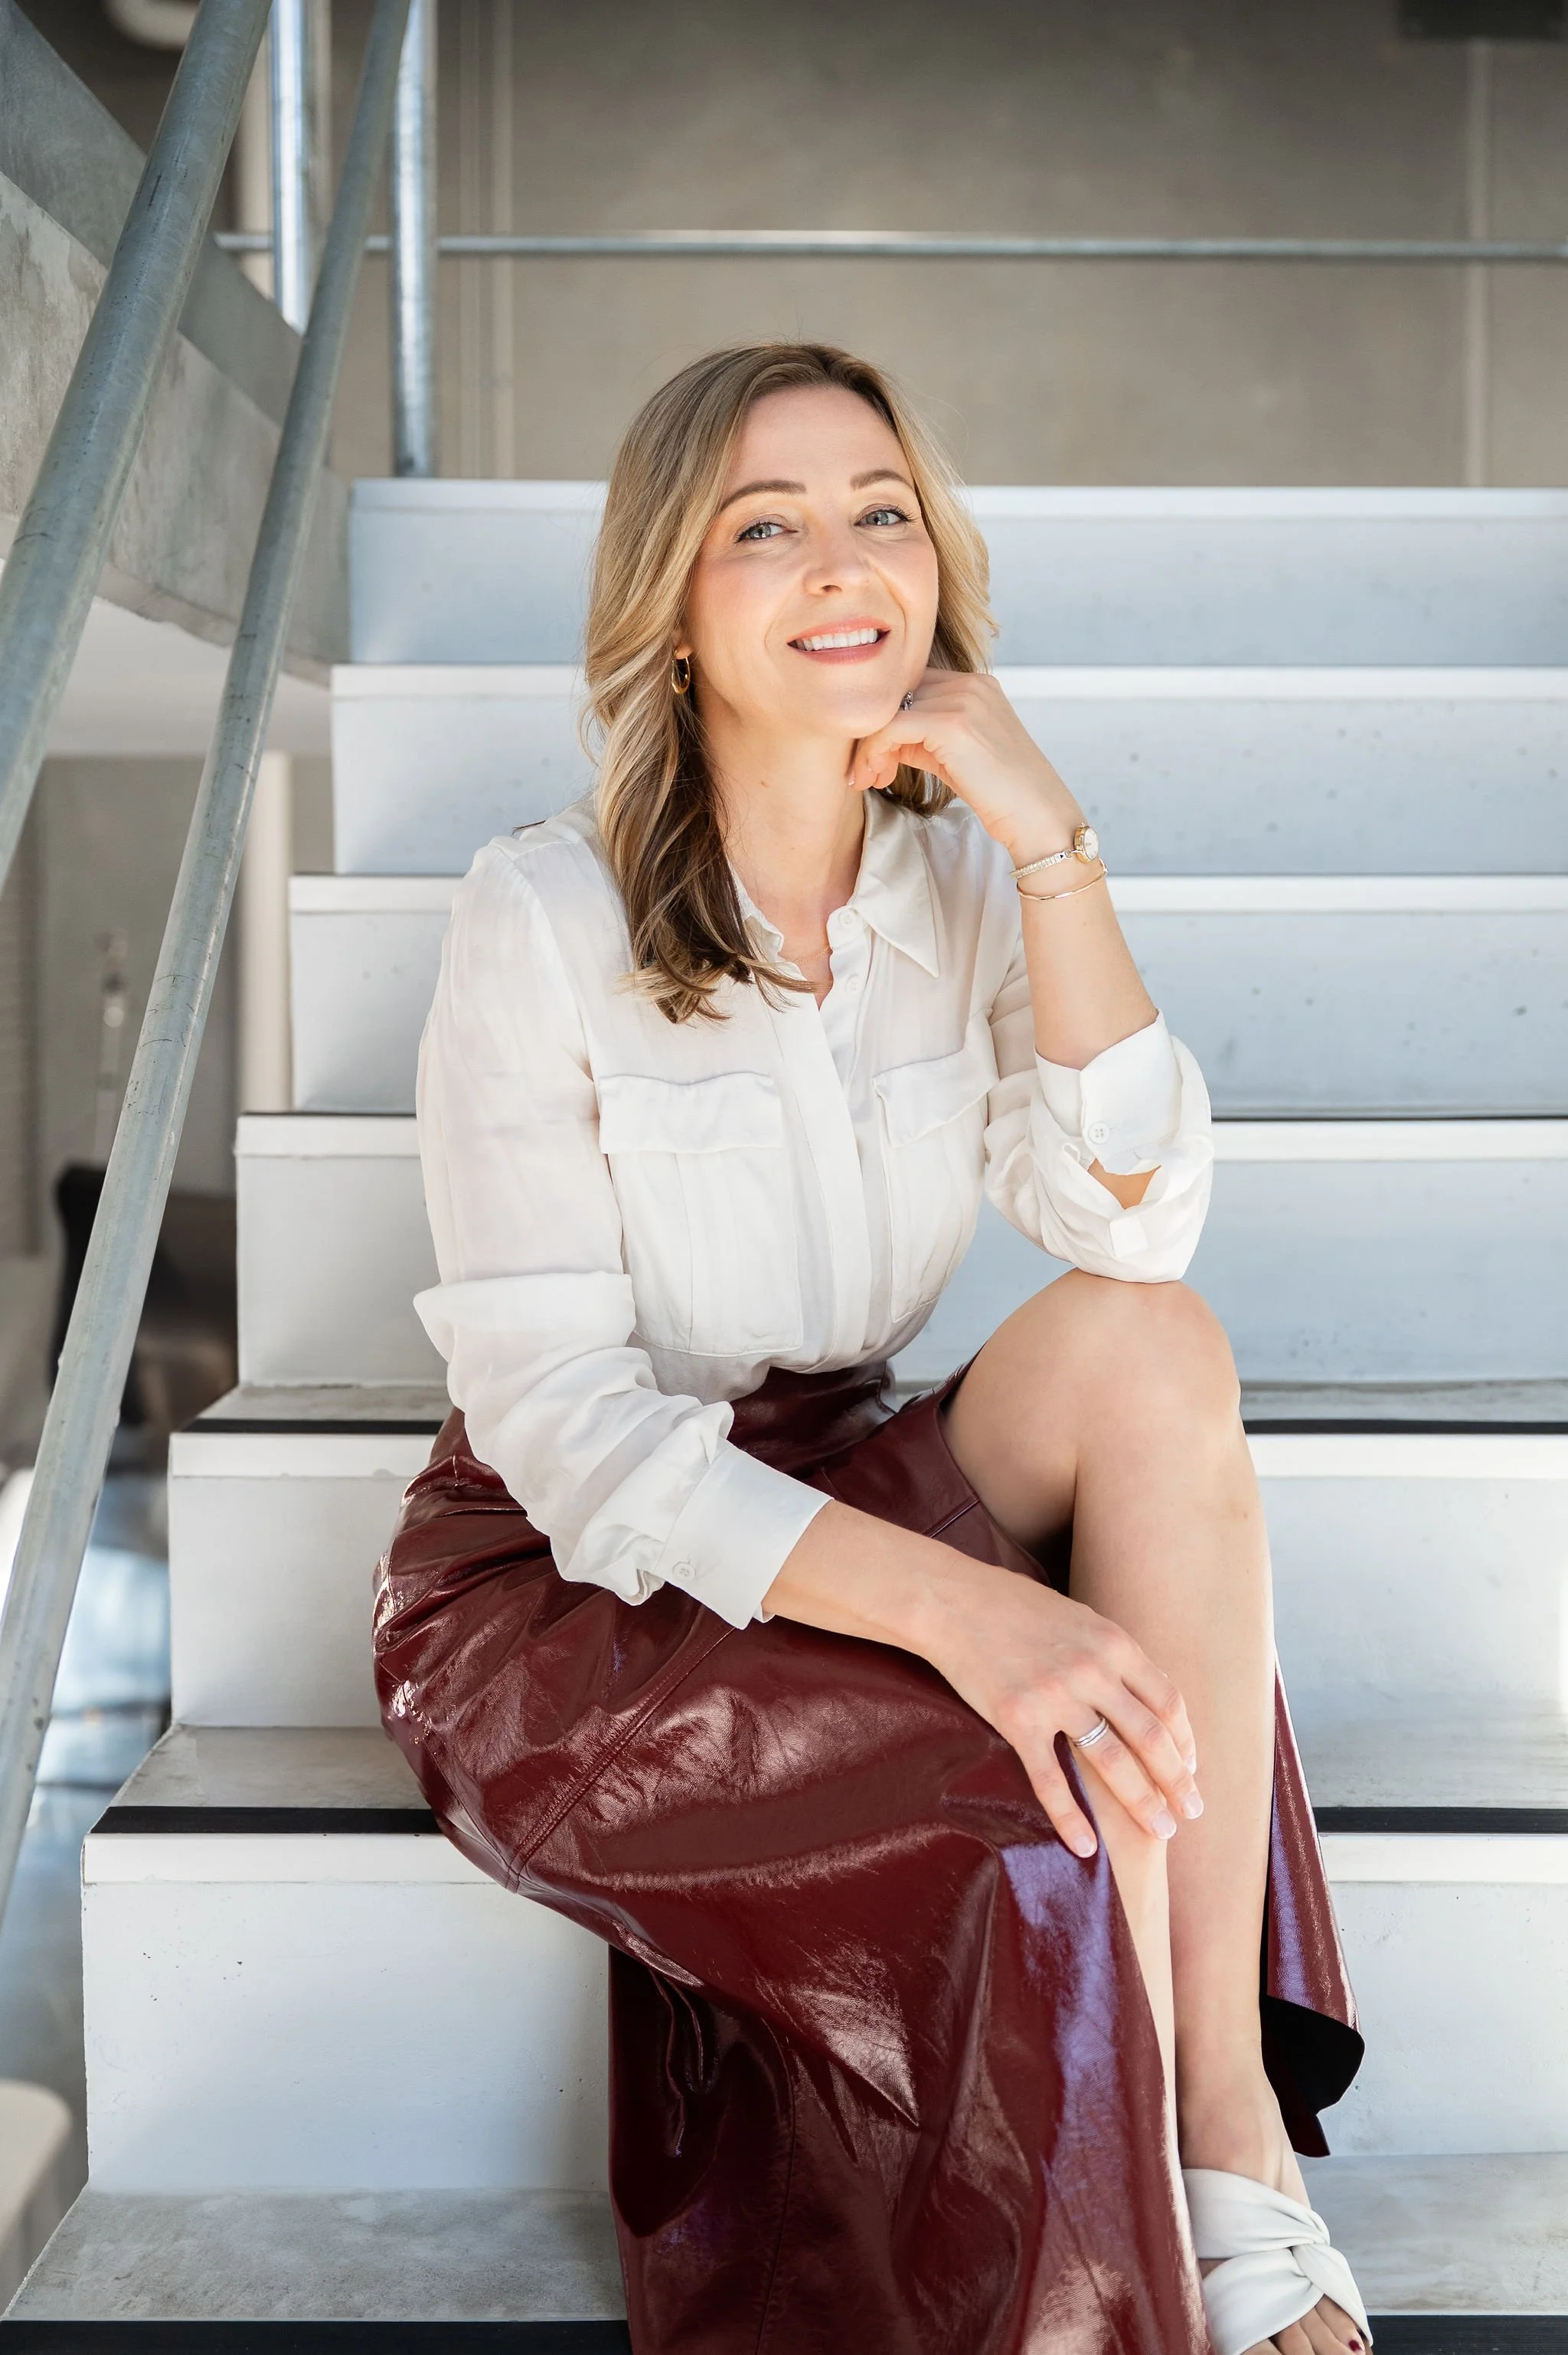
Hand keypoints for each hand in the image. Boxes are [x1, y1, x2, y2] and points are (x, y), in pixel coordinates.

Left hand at [850, 668, 1082, 865]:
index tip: (877, 760)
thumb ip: (922, 737)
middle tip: (866, 773)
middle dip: (873, 734)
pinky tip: (877, 777)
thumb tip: (880, 740)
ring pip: (888, 710)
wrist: (1037, 816)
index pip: (912, 687)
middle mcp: (970, 683)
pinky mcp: (952, 724)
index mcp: (976, 685)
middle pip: (896, 694)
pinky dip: (875, 753)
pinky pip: (891, 728)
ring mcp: (962, 700)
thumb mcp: (956, 755)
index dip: (887, 720)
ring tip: (870, 779)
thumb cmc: (1001, 794)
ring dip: (870, 748)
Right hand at [913, 1556, 1201, 1857]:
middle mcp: (1092, 1670)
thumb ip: (1112, 1656)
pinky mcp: (1017, 1719)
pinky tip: (1084, 1846)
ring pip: (1112, 1762)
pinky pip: (1050, 1779)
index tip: (1189, 1769)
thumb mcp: (1079, 1619)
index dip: (1184, 1742)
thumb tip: (1143, 1694)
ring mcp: (1055, 1696)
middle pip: (1150, 1737)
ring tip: (1160, 1831)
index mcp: (1113, 1643)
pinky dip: (1070, 1818)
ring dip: (1142, 1802)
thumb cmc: (1016, 1607)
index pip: (1167, 1702)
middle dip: (1177, 1782)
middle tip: (1189, 1814)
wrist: (953, 1601)